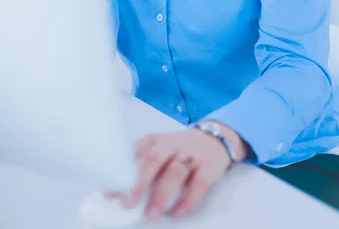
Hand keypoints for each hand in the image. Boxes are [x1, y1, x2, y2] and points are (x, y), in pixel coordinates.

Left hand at [107, 127, 243, 220]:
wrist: (216, 138)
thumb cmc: (181, 149)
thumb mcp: (161, 148)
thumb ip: (143, 163)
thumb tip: (119, 191)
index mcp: (158, 140)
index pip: (137, 154)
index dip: (122, 172)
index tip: (110, 192)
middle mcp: (174, 144)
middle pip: (154, 159)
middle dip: (139, 182)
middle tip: (127, 203)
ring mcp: (192, 155)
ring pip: (176, 171)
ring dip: (162, 194)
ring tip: (152, 214)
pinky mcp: (210, 166)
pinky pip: (200, 183)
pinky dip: (188, 200)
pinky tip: (178, 212)